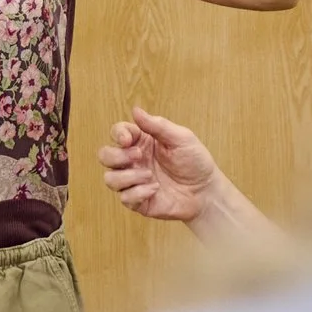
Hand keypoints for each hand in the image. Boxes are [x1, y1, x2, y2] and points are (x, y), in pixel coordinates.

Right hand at [98, 106, 218, 226]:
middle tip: (138, 157)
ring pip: (110, 179)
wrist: (206, 191)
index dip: (117, 135)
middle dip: (116, 156)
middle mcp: (133, 161)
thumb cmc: (195, 162)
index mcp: (141, 142)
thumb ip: (158, 125)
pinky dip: (138, 193)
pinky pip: (124, 198)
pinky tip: (155, 190)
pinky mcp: (138, 200)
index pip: (117, 133)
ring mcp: (134, 181)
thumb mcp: (181, 138)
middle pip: (105, 155)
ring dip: (128, 177)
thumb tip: (135, 110)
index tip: (128, 140)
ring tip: (150, 176)